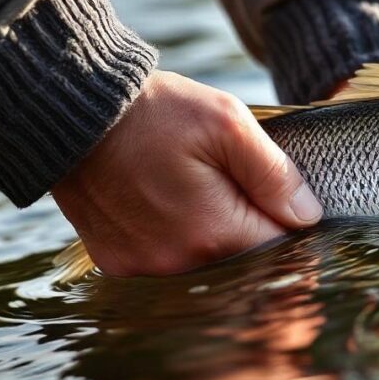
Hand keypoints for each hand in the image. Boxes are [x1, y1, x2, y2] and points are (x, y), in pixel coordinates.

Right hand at [52, 71, 321, 275]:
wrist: (70, 110)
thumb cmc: (154, 112)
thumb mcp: (228, 124)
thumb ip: (274, 174)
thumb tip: (307, 216)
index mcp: (212, 234)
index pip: (277, 250)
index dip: (293, 229)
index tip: (296, 209)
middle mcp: (176, 264)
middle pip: (242, 264)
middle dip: (257, 236)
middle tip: (251, 196)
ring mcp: (142, 268)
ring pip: (206, 267)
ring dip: (219, 241)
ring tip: (209, 195)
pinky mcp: (116, 263)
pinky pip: (167, 264)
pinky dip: (181, 243)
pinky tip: (177, 208)